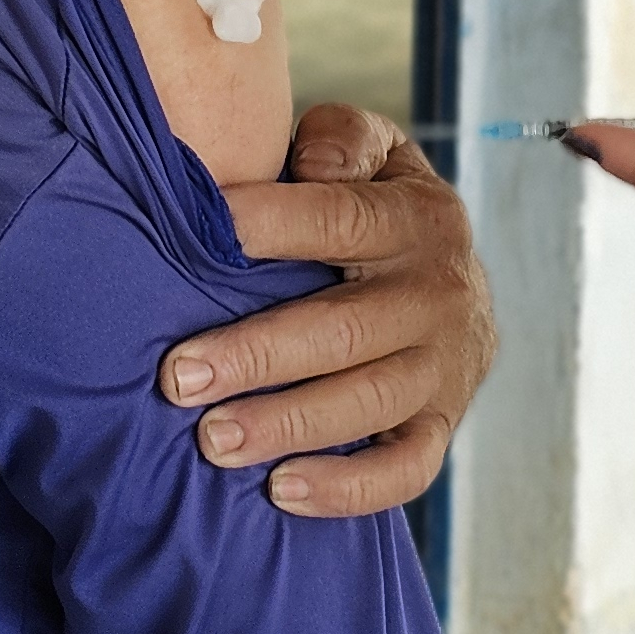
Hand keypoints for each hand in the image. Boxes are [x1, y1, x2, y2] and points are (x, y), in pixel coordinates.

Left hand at [166, 101, 492, 515]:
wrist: (457, 276)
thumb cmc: (376, 208)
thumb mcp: (373, 152)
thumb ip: (341, 141)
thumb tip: (310, 165)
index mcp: (418, 217)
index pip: (338, 219)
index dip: (267, 225)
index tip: (197, 235)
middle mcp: (439, 293)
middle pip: (344, 329)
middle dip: (256, 355)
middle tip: (178, 377)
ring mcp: (446, 366)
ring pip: (369, 403)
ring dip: (286, 424)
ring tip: (211, 440)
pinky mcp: (442, 423)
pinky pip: (405, 469)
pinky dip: (347, 488)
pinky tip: (281, 492)